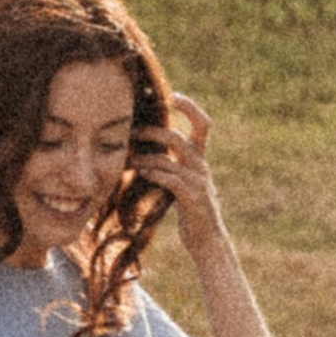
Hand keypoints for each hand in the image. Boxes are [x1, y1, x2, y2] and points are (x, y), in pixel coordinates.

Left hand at [133, 91, 224, 251]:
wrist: (208, 240)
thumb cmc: (191, 210)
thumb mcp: (185, 182)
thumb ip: (173, 164)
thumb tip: (147, 148)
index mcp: (201, 158)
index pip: (203, 123)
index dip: (189, 106)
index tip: (171, 96)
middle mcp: (202, 166)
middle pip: (179, 137)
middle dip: (153, 131)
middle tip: (132, 132)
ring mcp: (198, 182)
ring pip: (170, 159)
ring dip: (145, 156)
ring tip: (128, 157)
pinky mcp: (192, 199)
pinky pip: (171, 179)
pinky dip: (154, 172)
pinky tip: (141, 171)